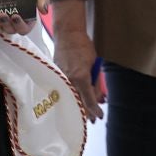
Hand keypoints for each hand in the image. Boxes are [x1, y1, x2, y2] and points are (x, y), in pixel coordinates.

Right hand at [50, 0, 104, 121]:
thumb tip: (100, 97)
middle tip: (92, 120)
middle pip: (78, 103)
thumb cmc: (83, 47)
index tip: (99, 116)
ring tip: (85, 115)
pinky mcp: (55, 77)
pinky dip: (70, 98)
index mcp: (81, 77)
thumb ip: (96, 82)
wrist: (67, 35)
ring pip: (70, 99)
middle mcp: (69, 81)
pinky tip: (74, 102)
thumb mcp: (95, 64)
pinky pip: (63, 91)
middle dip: (86, 112)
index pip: (89, 99)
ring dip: (78, 107)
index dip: (94, 110)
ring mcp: (60, 80)